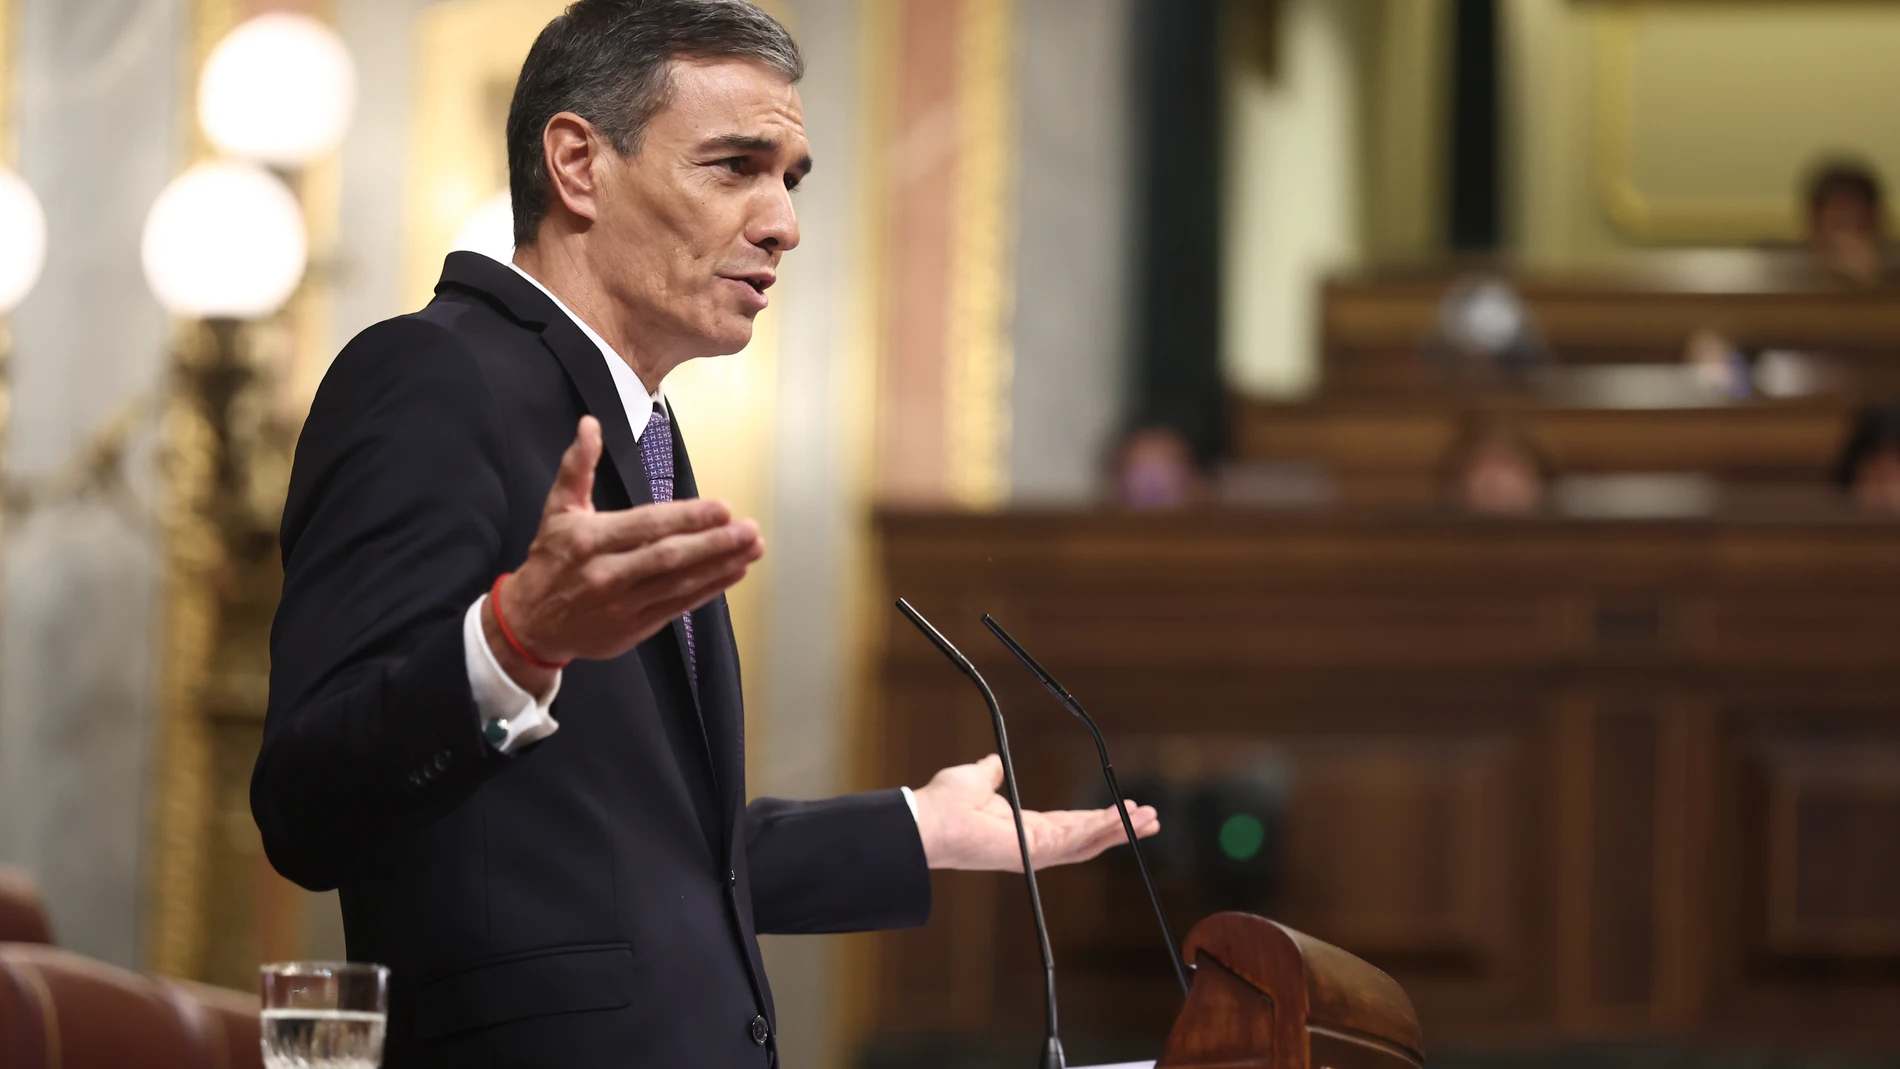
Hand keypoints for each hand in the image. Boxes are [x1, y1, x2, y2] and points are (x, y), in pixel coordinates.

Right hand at [484, 416, 764, 692]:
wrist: (530, 623)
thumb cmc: (550, 560)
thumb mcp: (557, 509)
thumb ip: (578, 467)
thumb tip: (590, 424)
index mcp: (589, 539)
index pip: (647, 525)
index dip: (687, 517)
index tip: (722, 508)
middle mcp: (606, 573)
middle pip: (668, 556)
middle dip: (714, 543)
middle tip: (749, 530)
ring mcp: (622, 604)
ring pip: (679, 583)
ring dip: (721, 566)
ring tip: (752, 549)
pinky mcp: (633, 627)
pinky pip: (677, 606)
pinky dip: (709, 590)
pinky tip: (734, 573)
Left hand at [911, 754, 1159, 871]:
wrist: (928, 820)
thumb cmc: (944, 803)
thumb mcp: (975, 778)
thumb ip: (990, 772)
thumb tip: (994, 762)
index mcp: (1025, 828)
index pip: (1071, 825)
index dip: (1099, 817)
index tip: (1123, 807)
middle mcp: (1036, 844)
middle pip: (1089, 838)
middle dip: (1120, 828)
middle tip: (1151, 818)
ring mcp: (1038, 851)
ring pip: (1090, 841)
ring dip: (1120, 829)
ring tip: (1150, 819)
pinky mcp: (1036, 850)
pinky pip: (1078, 839)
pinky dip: (1104, 828)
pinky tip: (1125, 818)